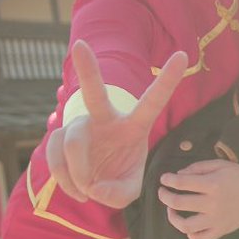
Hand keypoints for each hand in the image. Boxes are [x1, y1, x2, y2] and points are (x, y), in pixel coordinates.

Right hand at [46, 40, 186, 207]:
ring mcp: (81, 126)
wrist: (96, 183)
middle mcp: (107, 119)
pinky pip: (55, 155)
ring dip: (77, 172)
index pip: (153, 101)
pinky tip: (78, 190)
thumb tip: (95, 187)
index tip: (183, 56)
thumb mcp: (129, 191)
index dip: (167, 80)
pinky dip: (64, 179)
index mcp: (135, 125)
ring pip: (71, 141)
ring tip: (87, 190)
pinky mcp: (60, 138)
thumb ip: (118, 193)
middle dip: (88, 70)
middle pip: (95, 94)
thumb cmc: (119, 178)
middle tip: (80, 46)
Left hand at [160, 159, 238, 238]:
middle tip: (163, 192)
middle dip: (165, 196)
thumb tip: (178, 175)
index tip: (164, 179)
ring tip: (172, 211)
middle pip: (179, 203)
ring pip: (186, 226)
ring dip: (173, 218)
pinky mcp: (221, 231)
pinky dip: (190, 234)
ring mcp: (217, 220)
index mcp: (213, 184)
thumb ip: (198, 167)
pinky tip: (189, 225)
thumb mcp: (221, 165)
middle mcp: (213, 204)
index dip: (168, 180)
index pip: (182, 183)